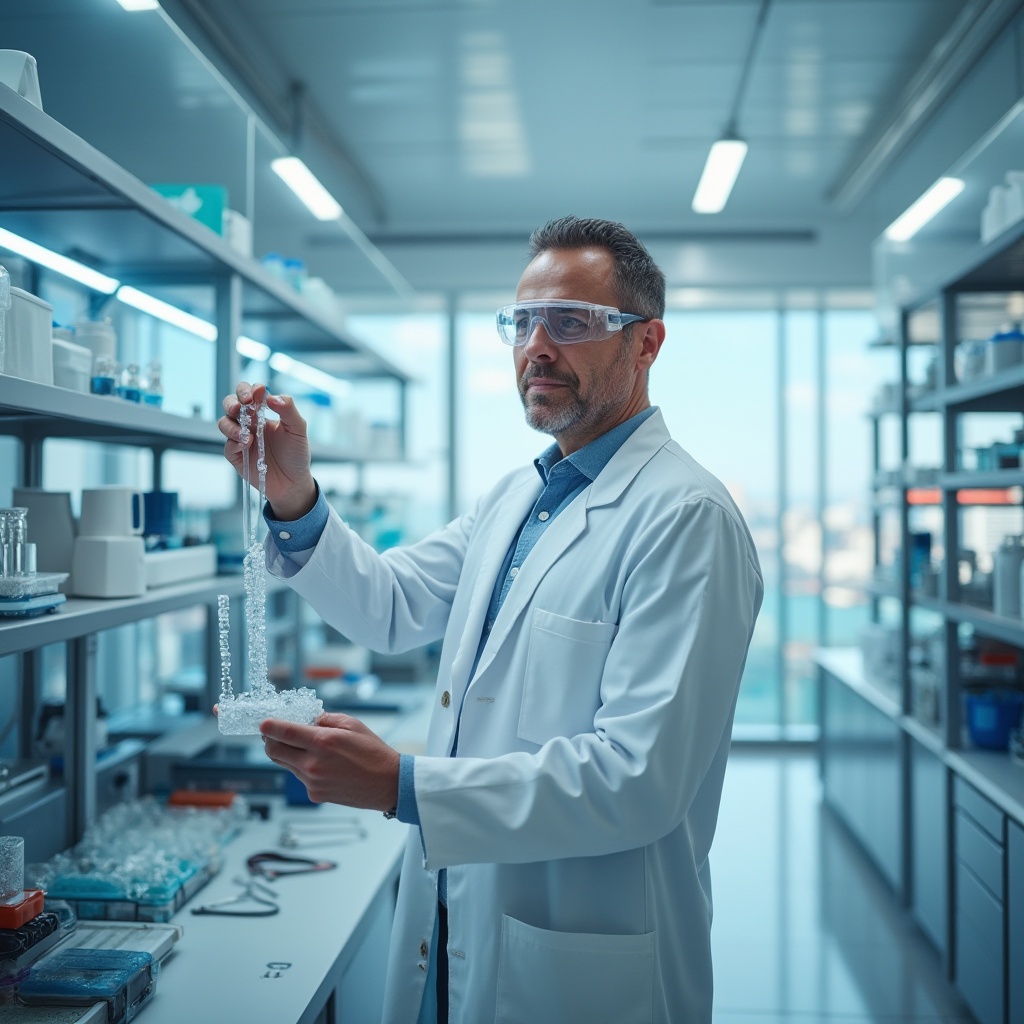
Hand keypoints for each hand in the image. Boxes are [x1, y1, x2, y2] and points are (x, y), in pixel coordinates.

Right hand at [217, 382, 316, 519]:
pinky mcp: (236, 456)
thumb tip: (272, 396)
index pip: (249, 394)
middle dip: (232, 402)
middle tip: (241, 407)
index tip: (257, 392)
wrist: (293, 482)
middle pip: (230, 404)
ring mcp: (240, 439)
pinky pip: (227, 446)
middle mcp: (249, 423)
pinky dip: (234, 444)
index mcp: (262, 413)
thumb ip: (288, 410)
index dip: (249, 389)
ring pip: (223, 423)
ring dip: (231, 425)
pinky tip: (246, 446)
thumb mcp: (298, 429)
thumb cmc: (296, 454)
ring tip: (246, 435)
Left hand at [260, 713, 399, 810]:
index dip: (269, 726)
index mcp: (323, 742)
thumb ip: (324, 719)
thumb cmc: (373, 752)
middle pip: (274, 751)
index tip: (262, 723)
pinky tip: (319, 763)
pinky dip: (301, 766)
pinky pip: (299, 776)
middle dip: (269, 740)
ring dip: (287, 752)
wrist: (387, 783)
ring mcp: (312, 781)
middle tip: (273, 733)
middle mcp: (313, 764)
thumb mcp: (352, 724)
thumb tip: (305, 719)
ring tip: (302, 745)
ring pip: (285, 764)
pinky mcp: (315, 794)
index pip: (284, 732)